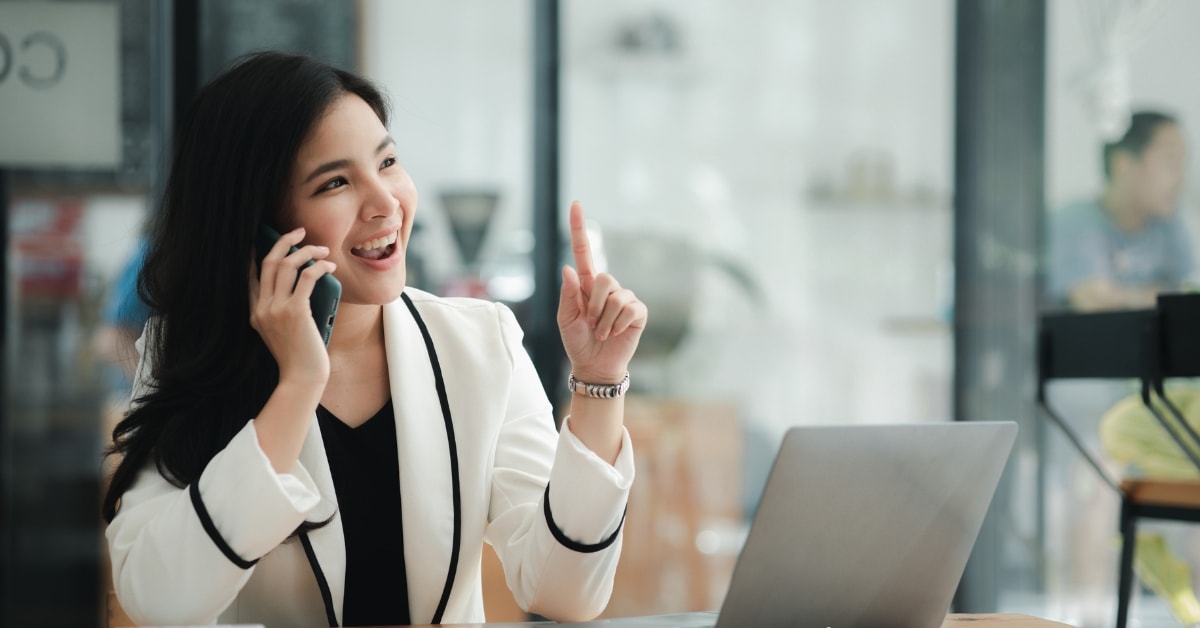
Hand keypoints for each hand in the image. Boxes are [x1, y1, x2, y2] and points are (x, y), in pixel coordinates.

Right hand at [249, 227, 335, 385]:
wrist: (302, 378)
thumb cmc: (299, 357)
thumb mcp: (284, 331)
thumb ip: (285, 309)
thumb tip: (305, 280)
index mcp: (255, 313)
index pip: (250, 276)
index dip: (258, 254)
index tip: (267, 240)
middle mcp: (261, 308)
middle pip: (268, 263)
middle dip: (283, 241)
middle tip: (298, 231)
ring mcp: (276, 309)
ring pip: (286, 265)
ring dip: (306, 251)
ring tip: (322, 248)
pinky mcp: (295, 312)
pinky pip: (306, 277)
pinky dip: (319, 266)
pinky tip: (330, 266)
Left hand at [557, 201, 647, 383]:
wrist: (595, 365)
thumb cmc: (578, 341)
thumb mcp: (566, 320)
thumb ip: (567, 295)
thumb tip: (567, 268)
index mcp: (586, 285)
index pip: (584, 251)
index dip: (579, 228)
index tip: (575, 204)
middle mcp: (607, 287)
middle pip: (603, 277)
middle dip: (594, 304)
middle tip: (591, 323)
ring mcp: (624, 298)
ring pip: (615, 296)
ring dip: (604, 320)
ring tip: (602, 332)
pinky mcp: (638, 311)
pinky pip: (628, 309)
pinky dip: (617, 325)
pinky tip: (615, 334)